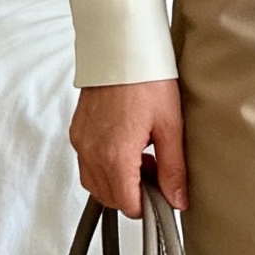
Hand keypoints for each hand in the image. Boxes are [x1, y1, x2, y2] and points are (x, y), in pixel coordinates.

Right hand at [69, 79, 187, 216]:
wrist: (121, 47)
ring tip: (143, 157)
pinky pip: (87, 163)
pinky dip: (106, 165)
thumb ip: (173, 169)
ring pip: (95, 183)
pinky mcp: (77, 131)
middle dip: (133, 194)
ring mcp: (81, 141)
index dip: (147, 206)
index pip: (126, 204)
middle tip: (156, 171)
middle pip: (109, 197)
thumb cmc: (146, 79)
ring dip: (118, 181)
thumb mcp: (170, 126)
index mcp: (115, 154)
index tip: (163, 196)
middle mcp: (91, 151)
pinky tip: (127, 147)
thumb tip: (177, 200)